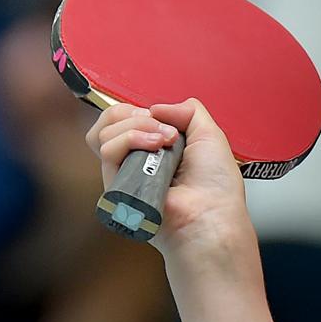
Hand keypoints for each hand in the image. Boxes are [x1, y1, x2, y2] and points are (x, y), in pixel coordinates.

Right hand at [85, 98, 255, 264]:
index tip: (163, 118)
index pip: (123, 121)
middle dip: (133, 114)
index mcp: (154, 151)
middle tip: (164, 129)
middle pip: (107, 123)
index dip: (137, 112)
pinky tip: (155, 147)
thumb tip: (155, 107)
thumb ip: (186, 111)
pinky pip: (108, 151)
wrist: (212, 213)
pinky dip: (130, 139)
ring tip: (164, 140)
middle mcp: (136, 163)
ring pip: (104, 134)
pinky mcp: (115, 188)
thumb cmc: (216, 185)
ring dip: (136, 126)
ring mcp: (124, 175)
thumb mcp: (209, 134)